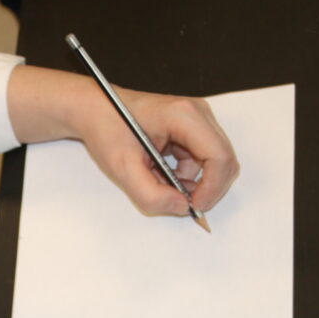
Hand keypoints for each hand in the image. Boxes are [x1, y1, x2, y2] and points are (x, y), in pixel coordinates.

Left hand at [76, 86, 237, 215]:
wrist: (95, 110)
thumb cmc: (107, 128)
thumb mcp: (122, 168)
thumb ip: (151, 194)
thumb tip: (182, 207)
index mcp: (184, 115)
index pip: (220, 156)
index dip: (212, 188)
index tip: (194, 207)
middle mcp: (197, 113)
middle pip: (223, 160)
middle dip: (205, 188)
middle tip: (179, 203)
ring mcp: (197, 120)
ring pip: (213, 163)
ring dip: (191, 182)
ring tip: (157, 180)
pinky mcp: (191, 129)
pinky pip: (200, 161)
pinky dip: (184, 175)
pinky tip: (158, 172)